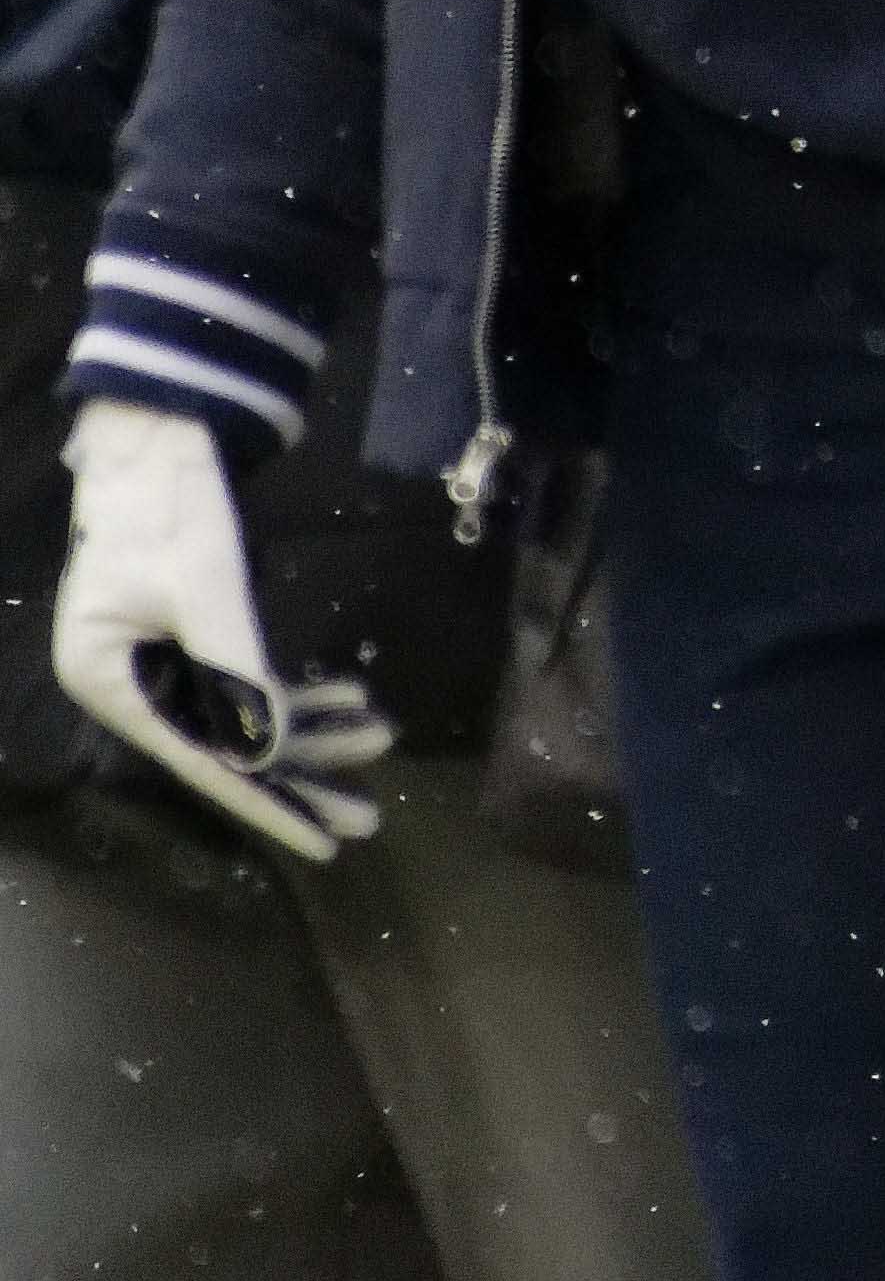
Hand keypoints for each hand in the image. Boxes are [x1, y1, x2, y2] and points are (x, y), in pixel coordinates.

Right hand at [54, 400, 386, 863]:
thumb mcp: (209, 589)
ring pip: (241, 717)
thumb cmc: (172, 509)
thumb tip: (272, 754)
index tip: (322, 844)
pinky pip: (244, 683)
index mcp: (109, 684)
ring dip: (309, 730)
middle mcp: (126, 687)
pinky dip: (294, 693)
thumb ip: (238, 674)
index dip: (265, 803)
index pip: (200, 761)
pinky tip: (350, 699)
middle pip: (223, 749)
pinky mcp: (184, 640)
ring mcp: (153, 665)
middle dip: (299, 777)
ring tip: (380, 740)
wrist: (157, 436)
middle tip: (368, 817)